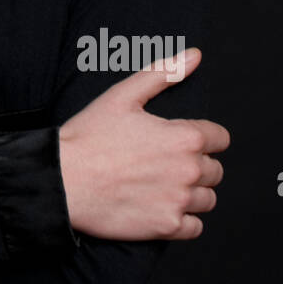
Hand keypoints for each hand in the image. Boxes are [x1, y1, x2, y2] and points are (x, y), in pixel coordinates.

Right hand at [57, 47, 228, 240]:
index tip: (178, 141)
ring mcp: (179, 201)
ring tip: (161, 185)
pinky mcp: (167, 227)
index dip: (200, 137)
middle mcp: (189, 170)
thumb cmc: (89, 136)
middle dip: (195, 165)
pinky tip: (161, 206)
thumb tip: (195, 56)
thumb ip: (164, 73)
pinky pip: (195, 227)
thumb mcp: (123, 95)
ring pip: (207, 199)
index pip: (220, 138)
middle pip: (215, 170)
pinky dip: (183, 220)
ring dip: (192, 193)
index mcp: (185, 137)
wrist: (63, 180)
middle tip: (163, 162)